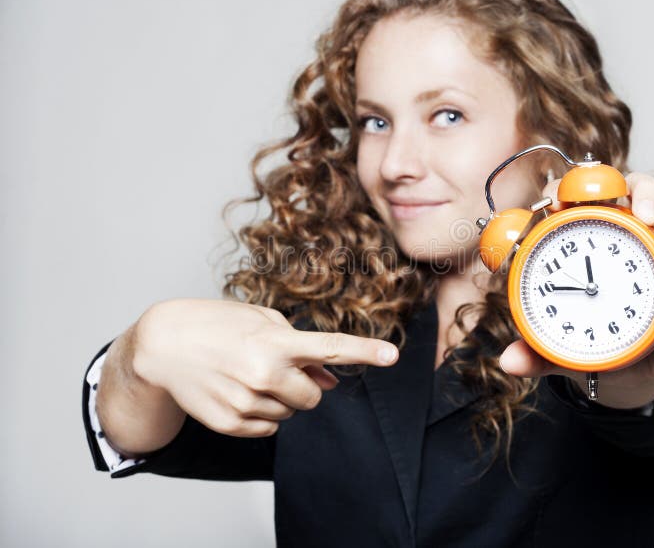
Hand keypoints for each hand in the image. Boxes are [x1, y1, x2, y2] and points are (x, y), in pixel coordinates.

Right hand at [132, 298, 397, 436]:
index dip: (365, 351)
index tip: (392, 355)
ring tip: (247, 375)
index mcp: (275, 342)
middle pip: (314, 397)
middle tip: (275, 368)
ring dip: (280, 397)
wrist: (163, 346)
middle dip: (304, 385)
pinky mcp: (231, 424)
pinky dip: (261, 413)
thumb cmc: (217, 325)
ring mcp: (247, 403)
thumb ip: (303, 352)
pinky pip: (268, 427)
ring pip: (291, 413)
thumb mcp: (262, 323)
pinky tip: (237, 391)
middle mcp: (264, 375)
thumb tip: (331, 383)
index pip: (331, 349)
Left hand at [499, 172, 653, 408]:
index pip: (570, 196)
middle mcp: (620, 234)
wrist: (623, 370)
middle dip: (644, 192)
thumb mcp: (555, 346)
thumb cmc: (583, 339)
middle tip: (645, 215)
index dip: (564, 190)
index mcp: (580, 239)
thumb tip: (510, 362)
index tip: (557, 205)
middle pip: (636, 188)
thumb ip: (534, 351)